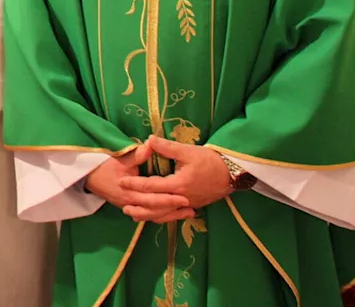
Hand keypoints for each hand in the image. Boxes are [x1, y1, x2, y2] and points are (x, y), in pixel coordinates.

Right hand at [84, 142, 192, 222]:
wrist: (88, 175)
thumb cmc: (105, 165)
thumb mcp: (121, 158)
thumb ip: (138, 154)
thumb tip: (151, 145)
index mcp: (129, 191)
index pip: (153, 198)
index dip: (169, 199)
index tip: (184, 197)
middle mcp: (131, 203)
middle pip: (156, 210)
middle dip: (174, 210)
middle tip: (191, 207)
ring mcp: (130, 207)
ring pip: (153, 216)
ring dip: (170, 216)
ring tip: (188, 214)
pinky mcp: (130, 207)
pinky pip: (148, 216)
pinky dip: (161, 216)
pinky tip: (173, 215)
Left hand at [118, 135, 233, 210]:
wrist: (233, 173)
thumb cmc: (210, 161)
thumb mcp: (188, 151)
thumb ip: (167, 147)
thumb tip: (149, 139)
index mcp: (178, 184)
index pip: (151, 186)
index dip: (135, 184)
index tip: (121, 181)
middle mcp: (181, 198)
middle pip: (155, 206)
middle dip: (138, 205)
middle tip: (122, 205)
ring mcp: (187, 204)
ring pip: (164, 214)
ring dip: (147, 215)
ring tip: (133, 215)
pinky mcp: (192, 205)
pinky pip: (173, 214)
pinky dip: (161, 216)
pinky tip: (153, 215)